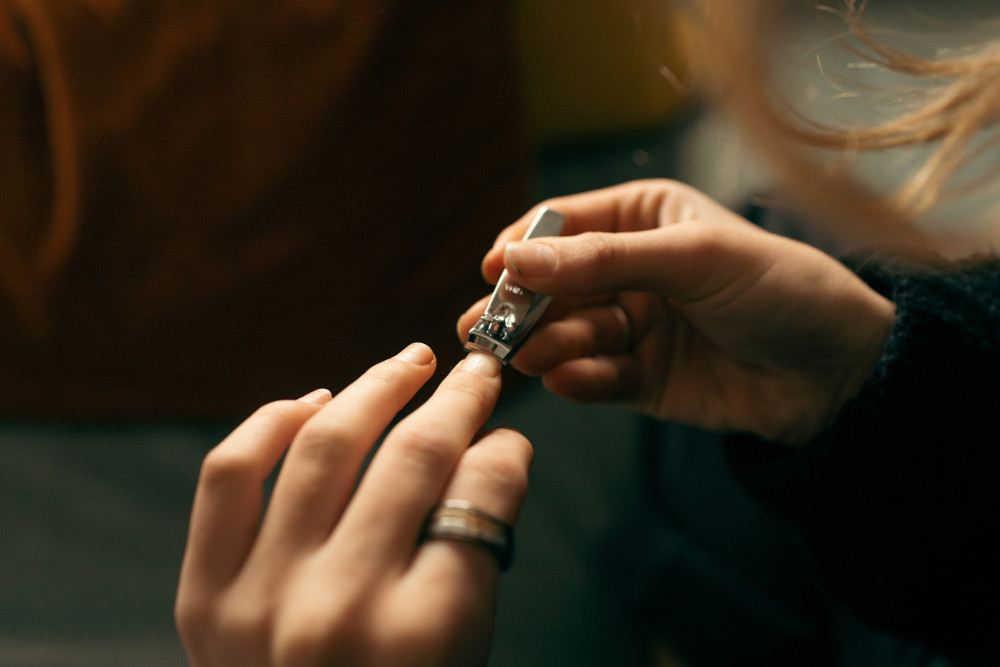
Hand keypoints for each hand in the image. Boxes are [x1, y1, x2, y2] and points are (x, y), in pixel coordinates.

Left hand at [175, 345, 530, 665]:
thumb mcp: (464, 650)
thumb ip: (480, 552)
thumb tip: (495, 452)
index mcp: (423, 638)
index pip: (480, 498)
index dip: (504, 451)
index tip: (508, 433)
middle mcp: (340, 609)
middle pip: (414, 458)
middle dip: (457, 400)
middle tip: (477, 371)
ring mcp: (261, 600)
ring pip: (325, 443)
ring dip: (375, 388)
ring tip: (407, 364)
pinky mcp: (204, 597)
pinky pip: (230, 472)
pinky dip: (273, 421)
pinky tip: (317, 402)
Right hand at [458, 180, 895, 444]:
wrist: (837, 371)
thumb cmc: (778, 288)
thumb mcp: (692, 258)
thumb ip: (603, 260)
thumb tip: (516, 259)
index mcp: (642, 218)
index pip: (561, 225)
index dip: (523, 247)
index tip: (493, 272)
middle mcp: (630, 270)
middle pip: (554, 285)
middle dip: (524, 306)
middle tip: (488, 329)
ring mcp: (634, 326)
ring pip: (569, 333)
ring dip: (548, 344)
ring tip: (533, 356)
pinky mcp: (642, 379)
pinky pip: (595, 378)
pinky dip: (579, 380)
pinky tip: (569, 379)